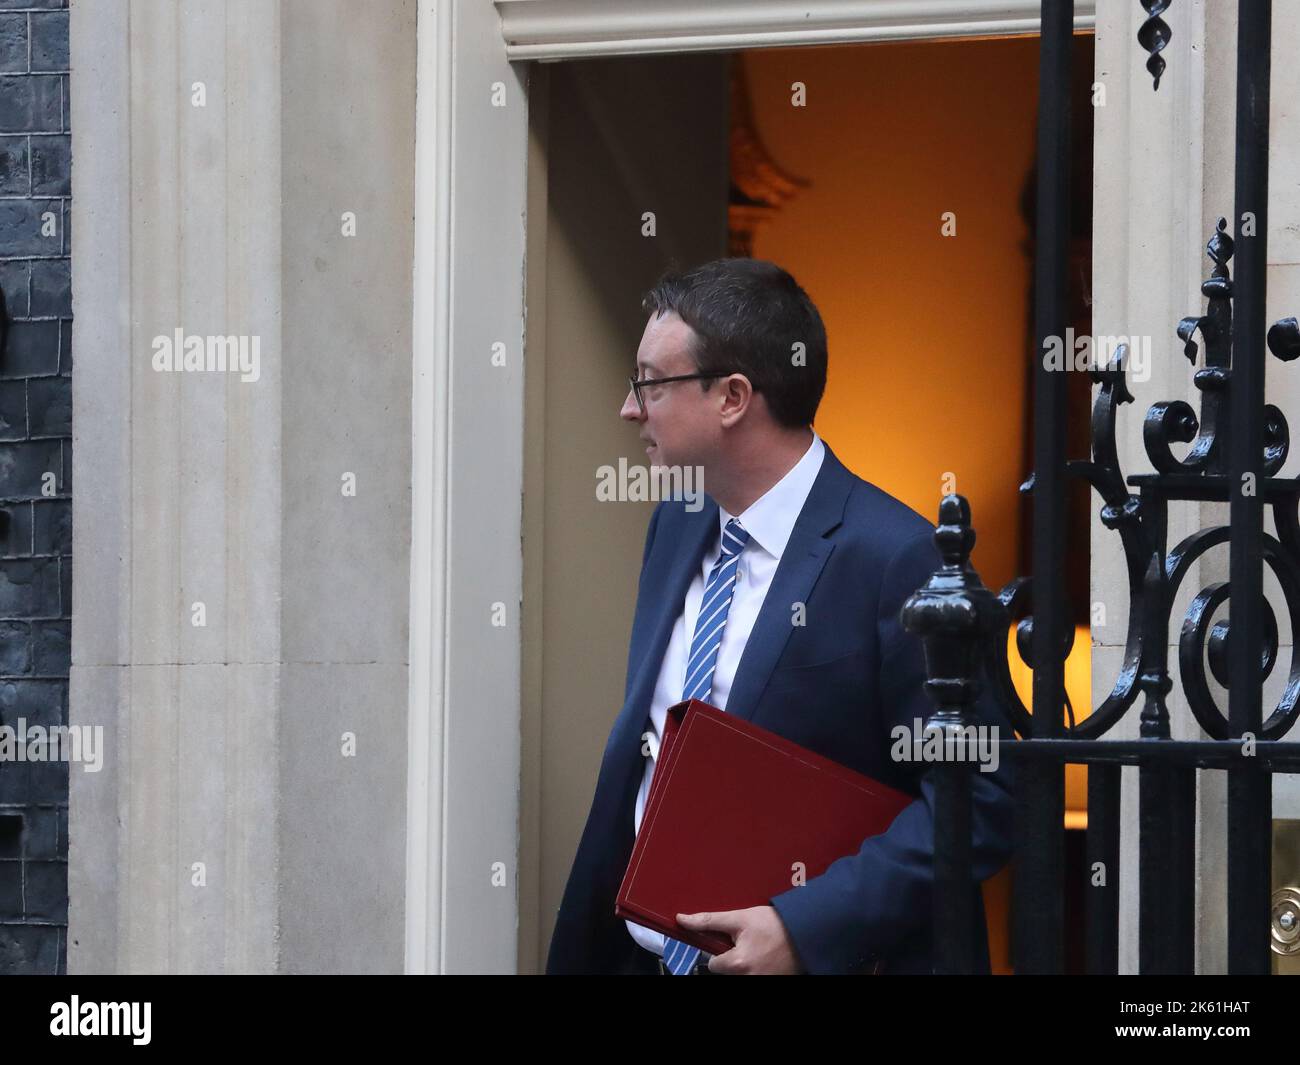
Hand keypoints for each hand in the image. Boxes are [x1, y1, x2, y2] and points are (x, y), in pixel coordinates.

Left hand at [675, 905, 803, 973]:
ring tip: (760, 950)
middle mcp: (749, 979)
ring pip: (742, 976)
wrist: (807, 932)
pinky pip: (756, 976)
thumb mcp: (740, 917)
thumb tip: (682, 920)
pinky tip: (767, 958)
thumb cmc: (775, 924)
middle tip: (750, 944)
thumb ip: (709, 921)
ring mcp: (762, 983)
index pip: (714, 965)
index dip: (721, 950)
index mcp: (738, 965)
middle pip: (728, 973)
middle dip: (734, 959)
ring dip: (746, 965)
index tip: (733, 941)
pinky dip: (758, 969)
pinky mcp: (773, 983)